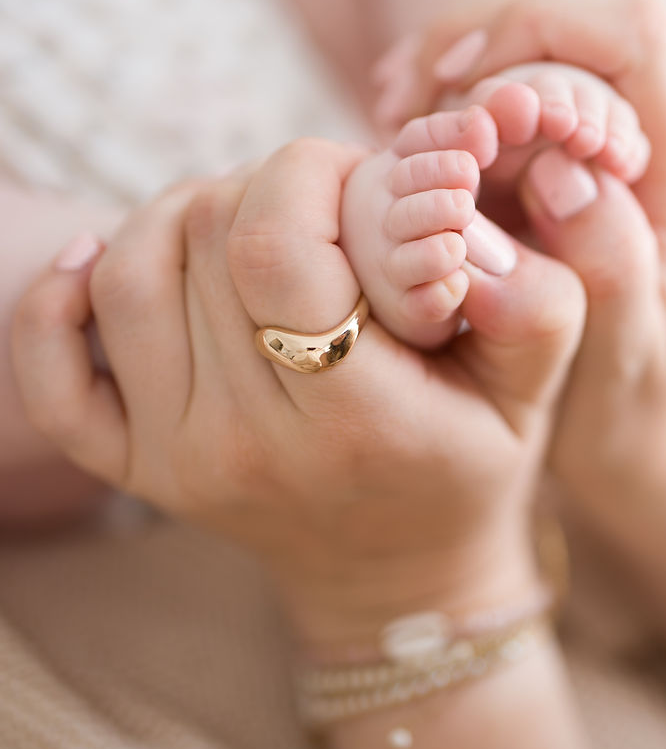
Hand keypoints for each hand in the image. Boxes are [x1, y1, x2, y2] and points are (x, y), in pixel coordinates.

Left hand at [11, 141, 583, 654]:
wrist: (398, 577)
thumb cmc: (468, 460)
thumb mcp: (534, 390)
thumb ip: (532, 303)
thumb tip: (456, 221)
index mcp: (357, 421)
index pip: (274, 246)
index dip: (306, 171)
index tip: (356, 180)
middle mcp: (249, 446)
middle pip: (203, 240)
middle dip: (263, 185)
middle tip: (320, 209)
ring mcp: (178, 463)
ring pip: (128, 275)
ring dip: (185, 215)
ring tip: (251, 230)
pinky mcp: (133, 469)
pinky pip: (48, 372)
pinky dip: (58, 299)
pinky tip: (99, 260)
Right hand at [388, 0, 665, 514]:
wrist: (627, 435)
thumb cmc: (626, 411)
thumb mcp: (624, 365)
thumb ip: (610, 268)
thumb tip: (567, 170)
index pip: (632, 29)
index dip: (542, 31)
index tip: (465, 98)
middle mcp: (640, 128)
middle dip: (484, 18)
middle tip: (402, 97)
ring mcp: (588, 130)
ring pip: (536, 8)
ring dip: (455, 40)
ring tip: (391, 105)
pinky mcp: (540, 146)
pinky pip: (497, 62)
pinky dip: (439, 72)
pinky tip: (393, 114)